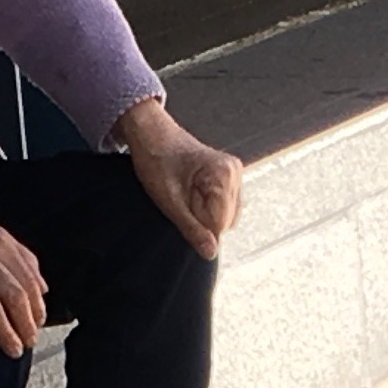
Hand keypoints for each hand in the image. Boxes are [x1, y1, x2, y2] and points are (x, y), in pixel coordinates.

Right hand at [0, 167, 46, 353]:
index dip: (38, 307)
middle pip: (13, 295)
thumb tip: (43, 288)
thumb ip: (19, 257)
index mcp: (0, 241)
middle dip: (25, 324)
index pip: (29, 280)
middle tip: (29, 343)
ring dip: (3, 331)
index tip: (39, 325)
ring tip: (12, 349)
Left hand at [117, 97, 242, 261]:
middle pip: (226, 221)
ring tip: (185, 193)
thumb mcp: (168, 200)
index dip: (198, 224)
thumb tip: (211, 253)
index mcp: (224, 173)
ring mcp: (235, 174)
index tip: (180, 207)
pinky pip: (223, 207)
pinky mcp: (229, 178)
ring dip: (204, 213)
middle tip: (181, 198)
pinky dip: (206, 207)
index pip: (220, 224)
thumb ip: (191, 228)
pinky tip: (191, 192)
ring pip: (225, 216)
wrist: (151, 134)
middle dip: (202, 219)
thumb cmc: (156, 160)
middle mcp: (235, 172)